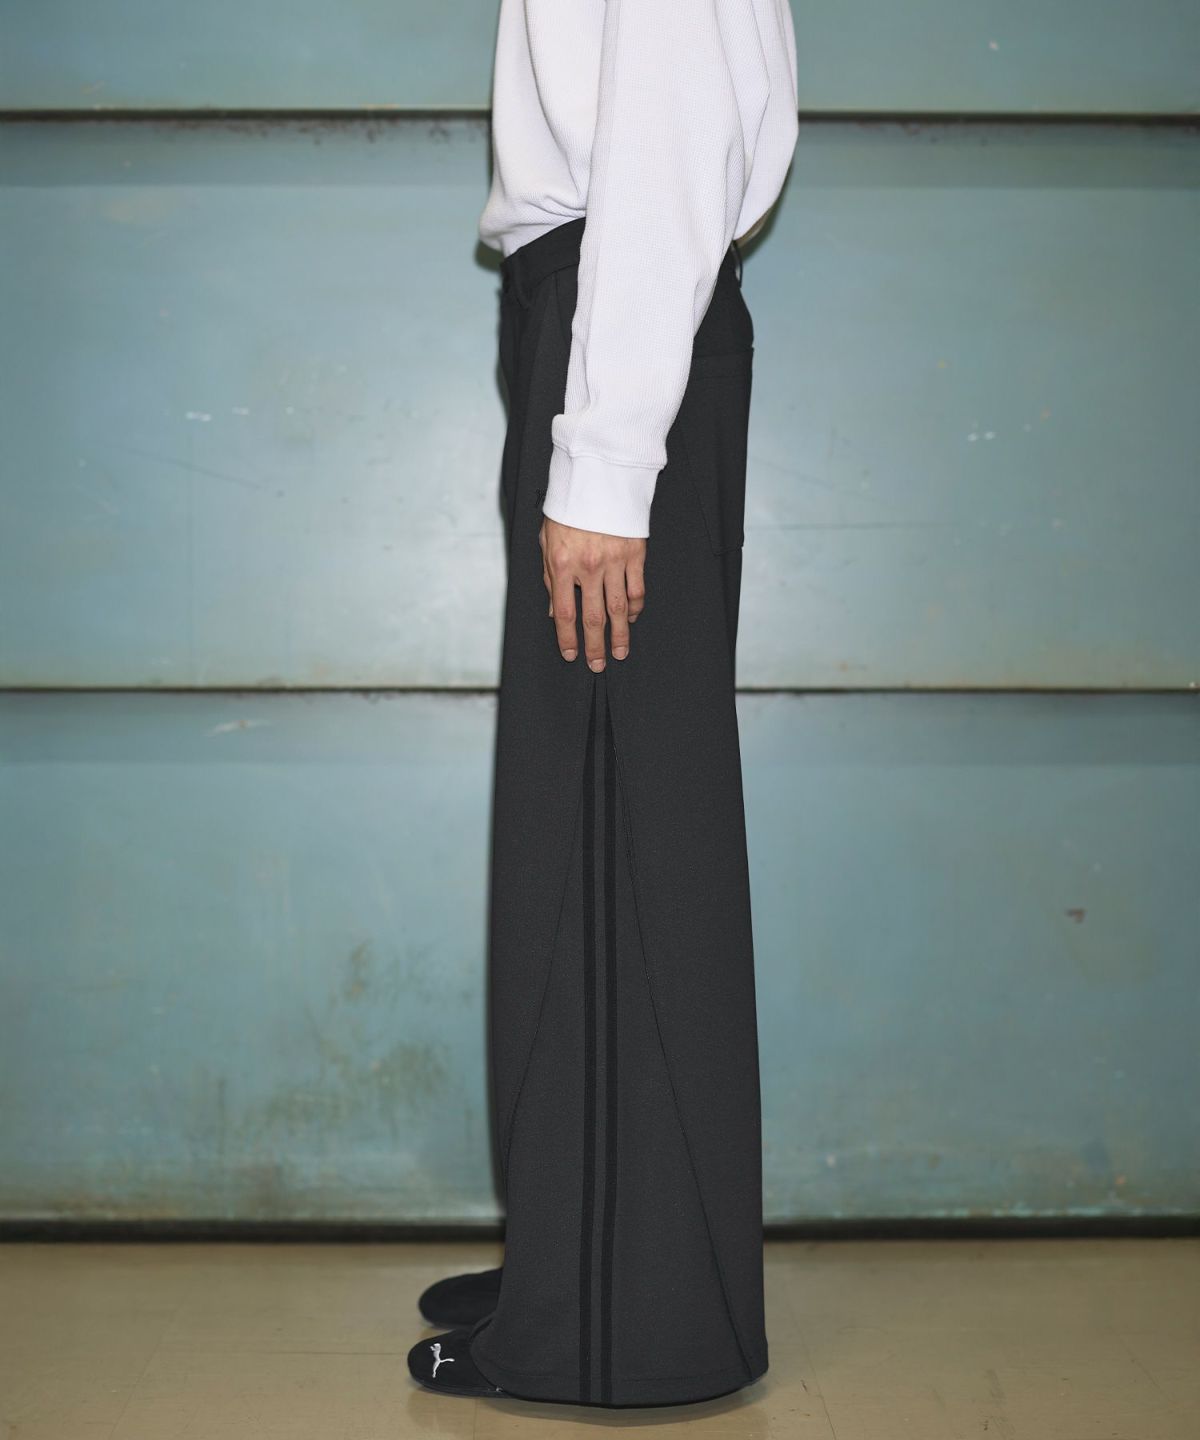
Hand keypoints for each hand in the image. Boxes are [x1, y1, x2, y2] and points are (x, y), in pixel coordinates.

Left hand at [539, 516, 645, 670]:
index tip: (571, 655)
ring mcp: (615, 561)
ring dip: (620, 634)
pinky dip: (635, 607)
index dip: (568, 639)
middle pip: (593, 617)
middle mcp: (589, 567)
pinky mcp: (635, 553)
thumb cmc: (569, 509)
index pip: (566, 613)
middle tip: (599, 664)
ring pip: (618, 608)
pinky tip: (632, 617)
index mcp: (563, 565)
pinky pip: (637, 589)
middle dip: (596, 645)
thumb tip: (555, 611)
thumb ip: (550, 579)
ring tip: (620, 651)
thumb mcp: (548, 541)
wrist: (597, 478)